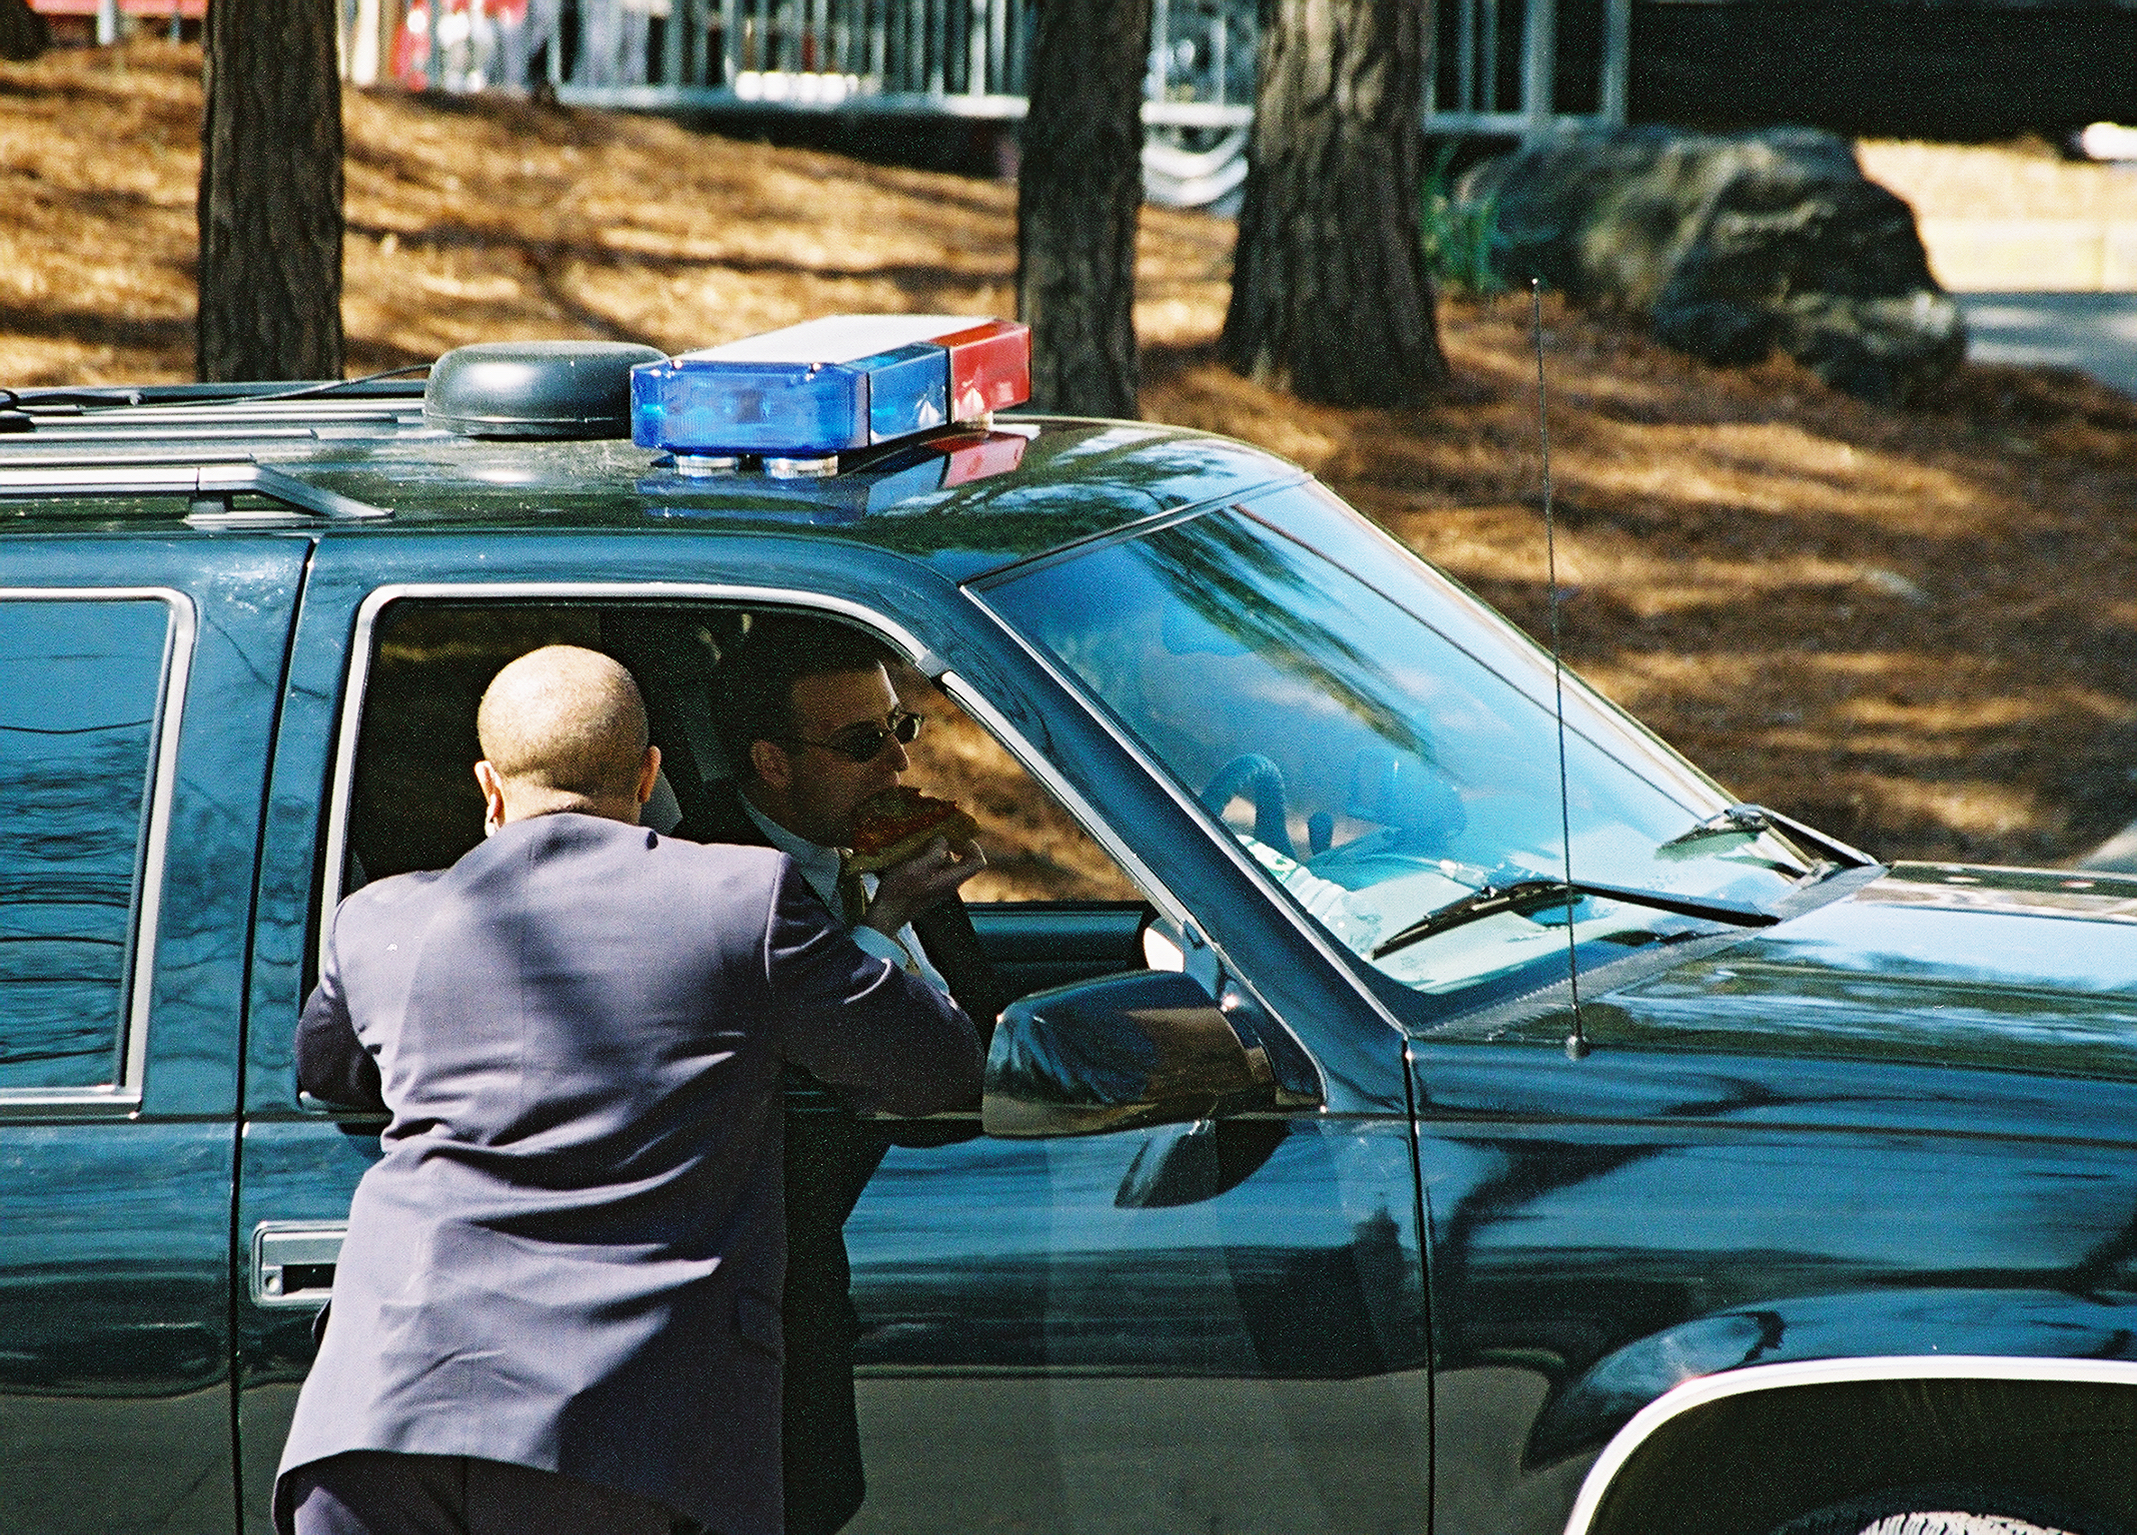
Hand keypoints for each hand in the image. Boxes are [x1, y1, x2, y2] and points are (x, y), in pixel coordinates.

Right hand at [861, 836, 984, 937]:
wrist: (885, 915)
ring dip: (936, 850)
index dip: (973, 846)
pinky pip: (934, 869)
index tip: (957, 835)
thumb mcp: (917, 867)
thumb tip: (943, 839)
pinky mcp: (926, 888)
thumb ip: (934, 852)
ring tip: (919, 841)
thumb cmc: (900, 892)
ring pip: (946, 864)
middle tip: (934, 833)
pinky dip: (927, 858)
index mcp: (951, 880)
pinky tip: (911, 853)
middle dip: (951, 845)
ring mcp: (938, 887)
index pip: (978, 862)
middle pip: (962, 861)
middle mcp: (949, 884)